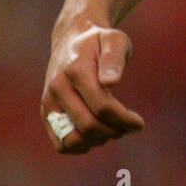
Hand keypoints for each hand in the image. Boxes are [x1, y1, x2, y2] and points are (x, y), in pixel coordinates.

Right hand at [41, 21, 144, 152]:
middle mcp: (58, 88)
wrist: (71, 38)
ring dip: (98, 141)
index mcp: (76, 70)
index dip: (125, 120)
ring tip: (113, 129)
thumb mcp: (115, 40)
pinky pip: (61, 144)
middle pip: (89, 126)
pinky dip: (81, 146)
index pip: (102, 107)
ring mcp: (49, 102)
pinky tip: (97, 135)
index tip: (139, 122)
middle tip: (129, 126)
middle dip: (115, 131)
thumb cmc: (99, 41)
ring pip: (72, 140)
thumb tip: (112, 81)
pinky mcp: (46, 113)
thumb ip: (114, 58)